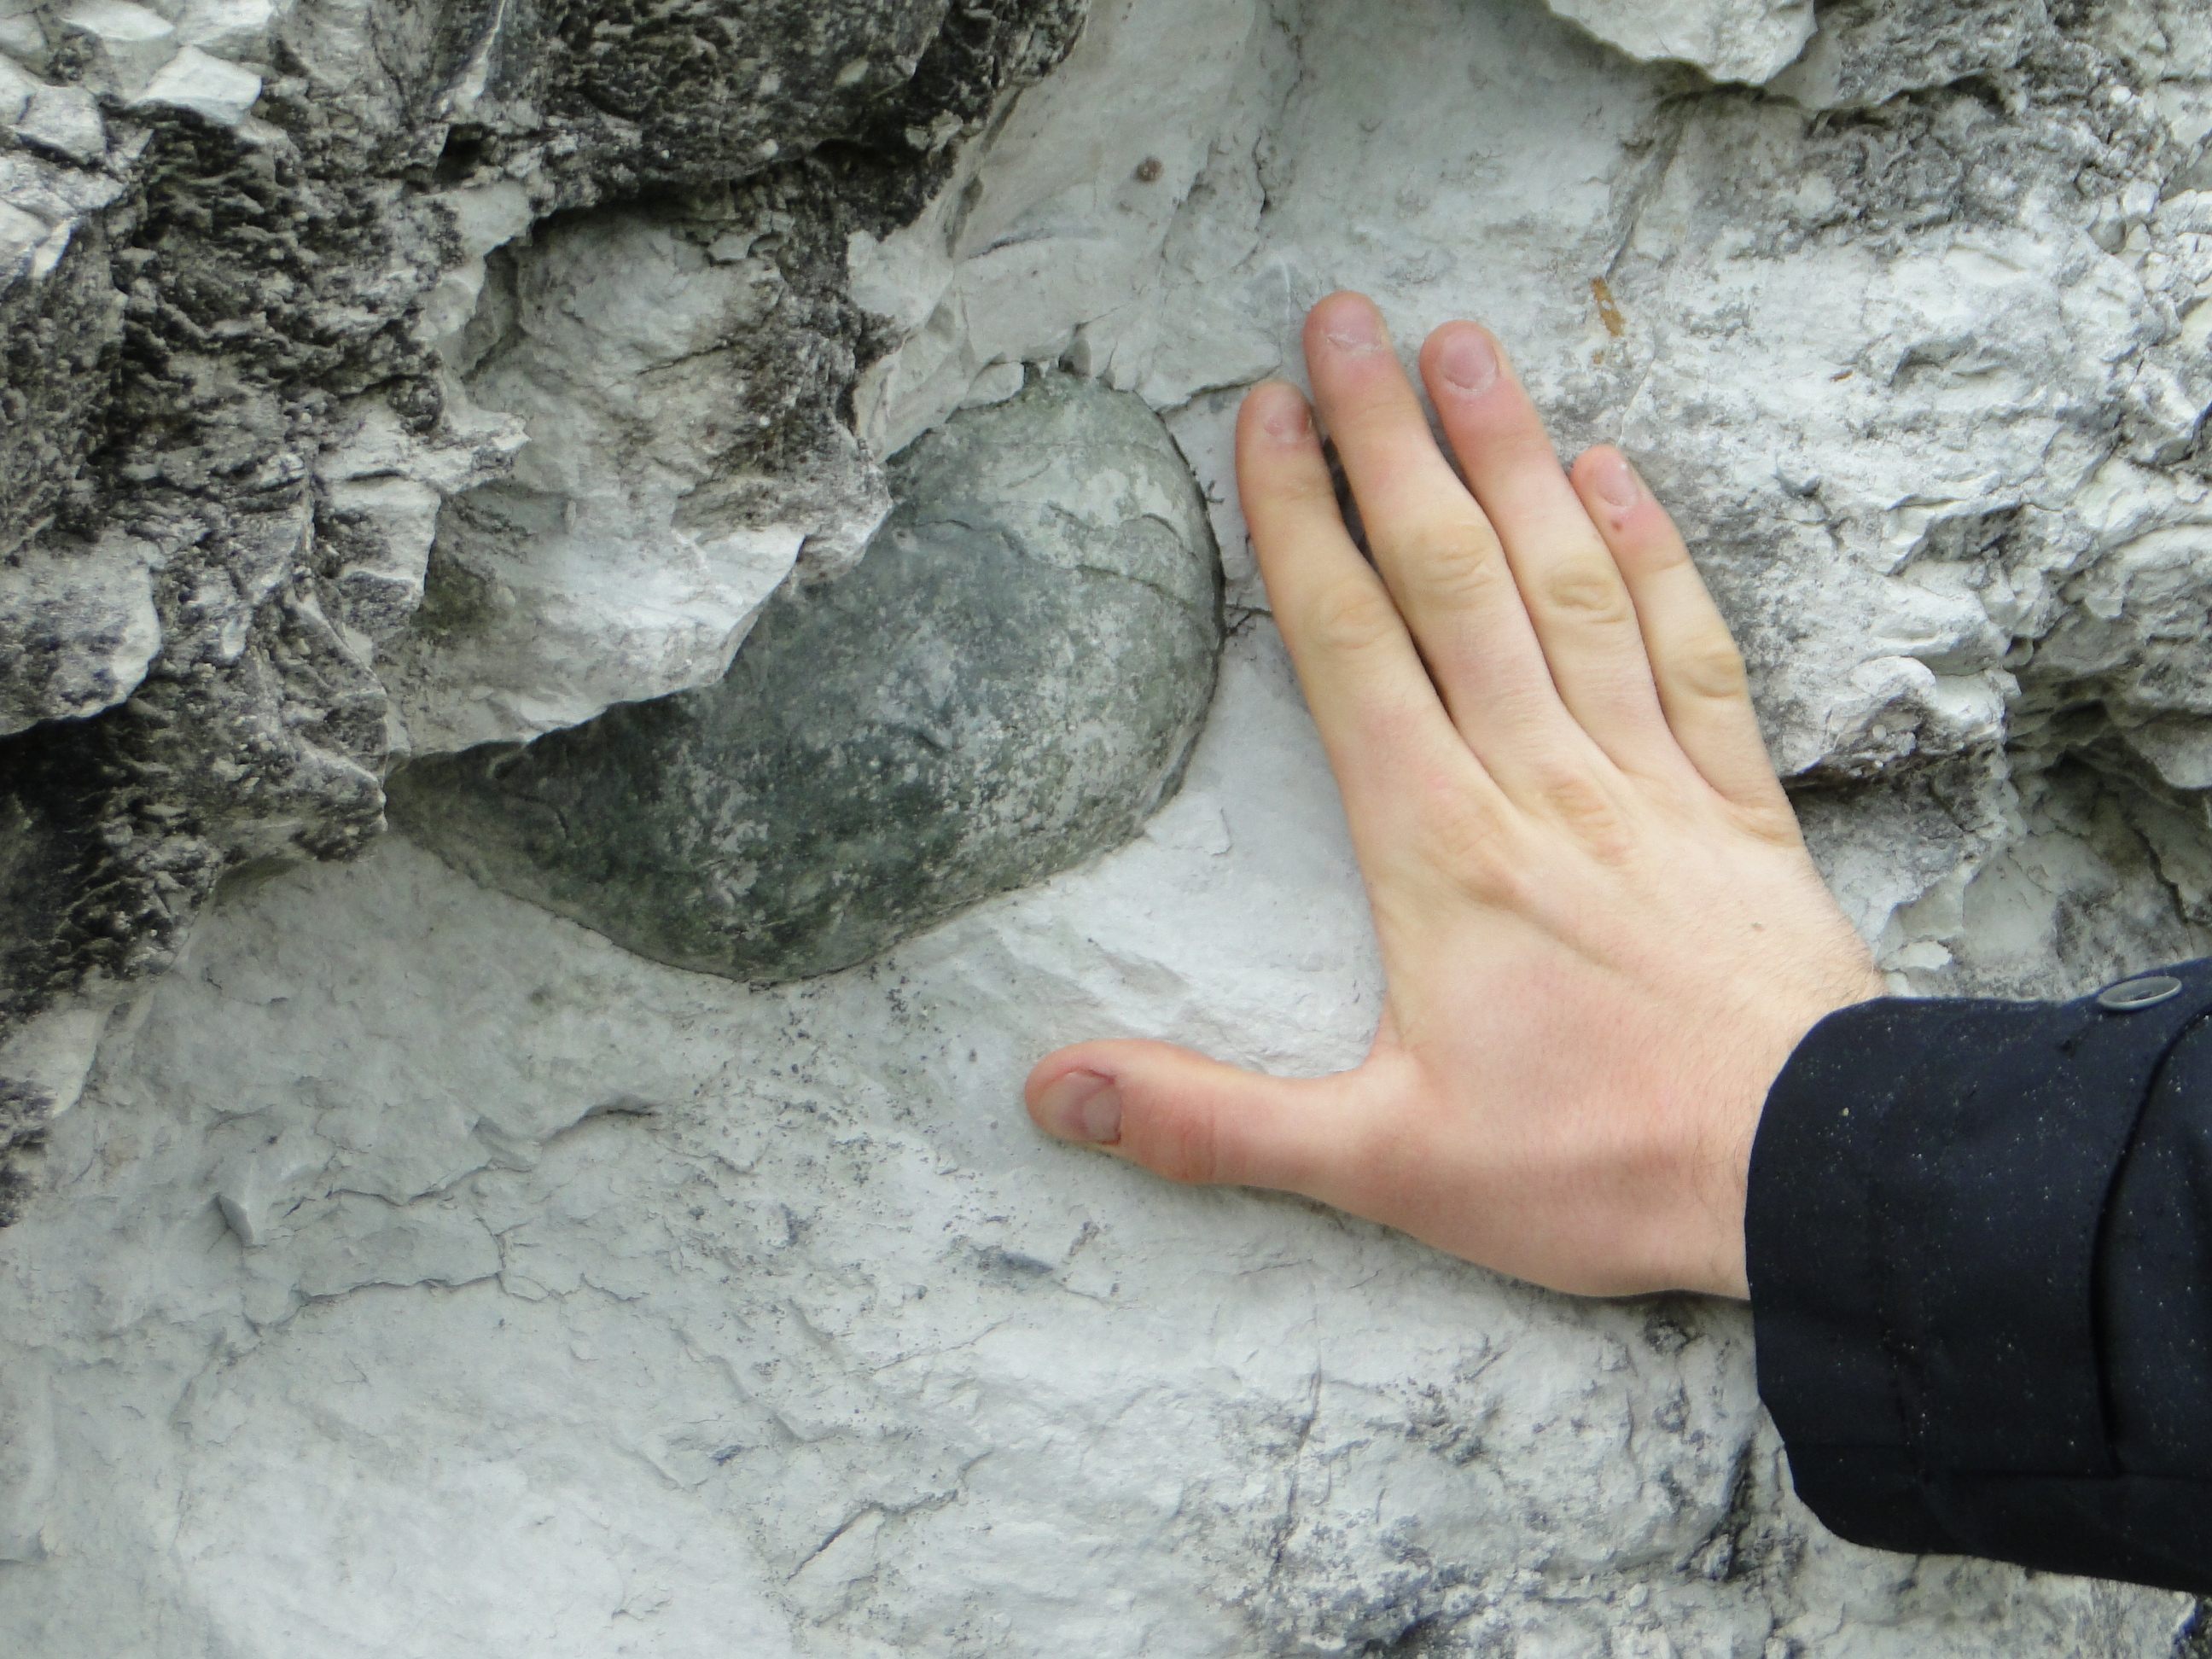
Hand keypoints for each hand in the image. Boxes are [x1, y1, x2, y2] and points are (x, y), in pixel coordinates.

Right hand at [1024, 292, 1883, 1299]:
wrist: (1811, 1177)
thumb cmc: (1593, 1169)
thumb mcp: (1378, 1166)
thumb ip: (1207, 1120)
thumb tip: (1049, 1093)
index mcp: (1439, 849)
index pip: (1350, 648)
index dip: (1297, 525)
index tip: (1262, 417)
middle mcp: (1537, 779)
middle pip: (1449, 578)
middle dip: (1386, 442)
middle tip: (1341, 320)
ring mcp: (1646, 776)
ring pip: (1563, 585)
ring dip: (1509, 458)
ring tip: (1462, 346)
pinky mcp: (1736, 800)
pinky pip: (1690, 647)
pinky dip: (1652, 554)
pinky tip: (1617, 473)